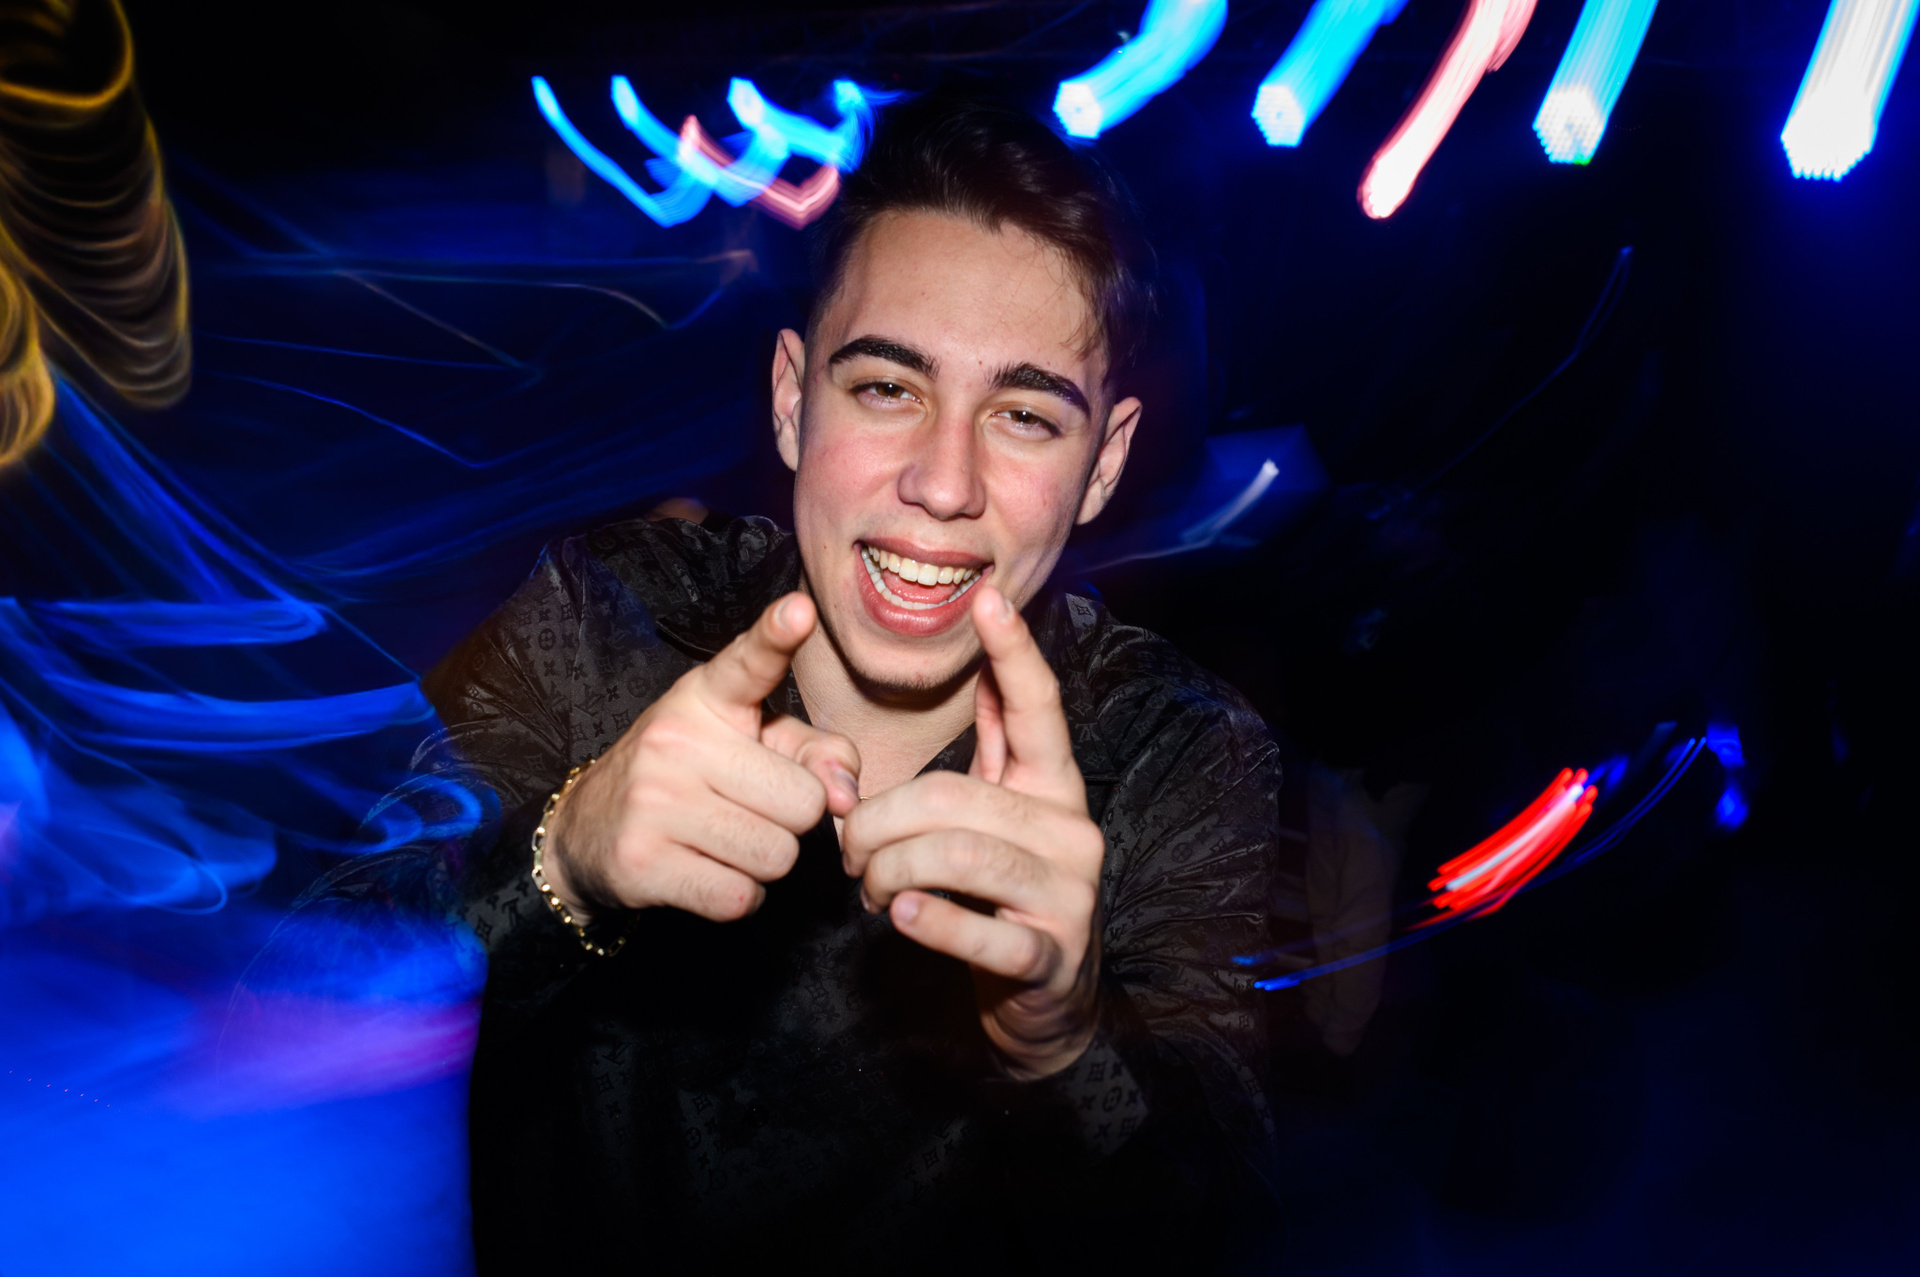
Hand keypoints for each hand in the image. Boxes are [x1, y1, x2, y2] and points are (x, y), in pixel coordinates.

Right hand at [542, 592, 860, 922]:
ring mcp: (654, 799)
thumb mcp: (753, 746)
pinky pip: (740, 897)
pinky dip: (738, 896)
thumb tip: (845, 795)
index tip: (800, 611)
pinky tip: (707, 871)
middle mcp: (677, 739)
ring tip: (725, 840)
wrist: (588, 830)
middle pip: (803, 803)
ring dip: (765, 862)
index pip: (749, 661)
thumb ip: (818, 754)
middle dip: (792, 820)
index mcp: (708, 698)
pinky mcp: (642, 860)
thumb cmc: (692, 778)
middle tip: (748, 810)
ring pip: (777, 855)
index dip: (777, 635)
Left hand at [841, 586, 1103, 1079]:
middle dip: (878, 820)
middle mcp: (1071, 830)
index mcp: (1055, 787)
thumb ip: (1000, 751)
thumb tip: (982, 670)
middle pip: (954, 795)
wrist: (1048, 1004)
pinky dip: (928, 920)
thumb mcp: (1007, 815)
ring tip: (868, 890)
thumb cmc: (1007, 897)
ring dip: (889, 871)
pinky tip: (899, 918)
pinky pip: (980, 930)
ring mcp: (1066, 894)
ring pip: (958, 855)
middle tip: (846, 851)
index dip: (1014, 654)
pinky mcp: (1049, 955)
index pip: (1038, 710)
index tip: (989, 600)